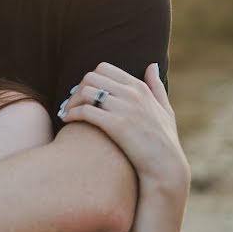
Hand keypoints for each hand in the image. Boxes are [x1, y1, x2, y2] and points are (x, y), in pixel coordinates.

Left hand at [60, 62, 189, 192]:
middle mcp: (132, 94)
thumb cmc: (163, 140)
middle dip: (76, 89)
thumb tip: (152, 64)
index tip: (81, 93)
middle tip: (70, 104)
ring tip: (66, 113)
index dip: (88, 79)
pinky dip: (72, 113)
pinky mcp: (117, 125)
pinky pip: (86, 111)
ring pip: (86, 92)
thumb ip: (156, 86)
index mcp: (140, 87)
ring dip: (71, 102)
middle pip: (91, 77)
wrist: (165, 167)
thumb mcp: (165, 109)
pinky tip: (67, 120)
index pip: (104, 68)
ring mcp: (125, 108)